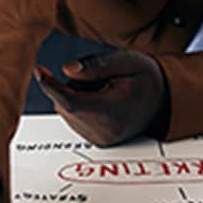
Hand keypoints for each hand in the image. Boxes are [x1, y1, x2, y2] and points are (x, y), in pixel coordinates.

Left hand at [33, 51, 165, 146]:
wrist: (163, 101)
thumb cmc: (147, 80)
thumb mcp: (127, 60)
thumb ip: (96, 65)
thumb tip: (67, 70)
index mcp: (114, 110)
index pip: (72, 101)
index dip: (51, 85)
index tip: (39, 71)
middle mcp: (106, 130)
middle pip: (65, 104)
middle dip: (70, 86)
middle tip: (98, 78)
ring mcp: (101, 139)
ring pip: (66, 112)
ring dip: (73, 96)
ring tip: (103, 90)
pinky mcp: (97, 141)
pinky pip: (72, 119)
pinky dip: (78, 107)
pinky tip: (100, 100)